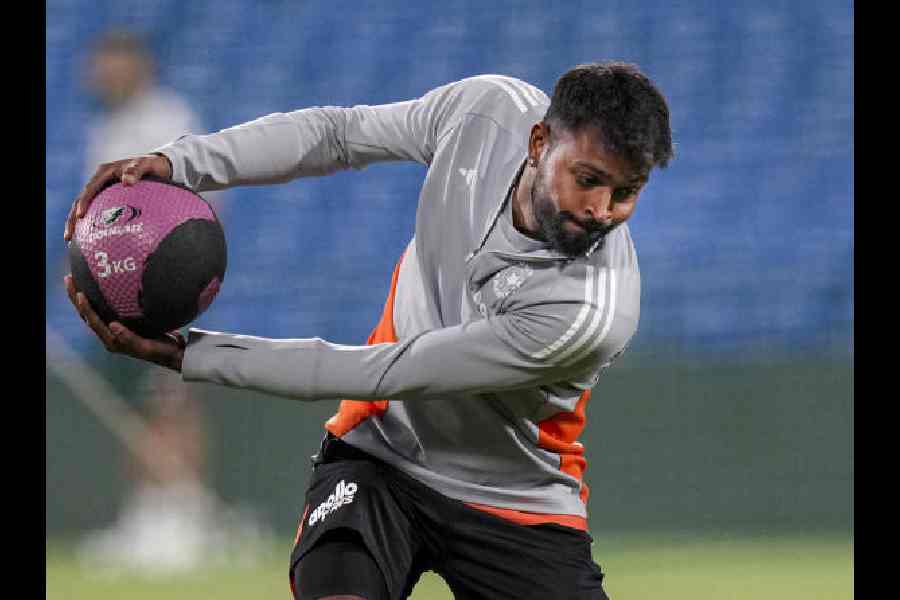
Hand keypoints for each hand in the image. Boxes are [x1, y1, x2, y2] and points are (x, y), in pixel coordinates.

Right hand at [64, 153, 172, 240]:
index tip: (80, 216)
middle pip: (81, 200)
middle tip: (69, 235)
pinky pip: (97, 211)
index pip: (90, 189)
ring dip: (78, 223)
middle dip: (73, 218)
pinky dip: (92, 223)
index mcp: (105, 172)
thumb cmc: (151, 165)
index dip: (83, 202)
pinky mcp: (108, 198)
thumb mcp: (145, 164)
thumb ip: (136, 171)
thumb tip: (127, 182)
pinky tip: (89, 238)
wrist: (158, 165)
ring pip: (86, 207)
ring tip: (71, 240)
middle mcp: (100, 180)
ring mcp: (103, 190)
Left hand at [65, 274, 185, 371]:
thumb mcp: (146, 347)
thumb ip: (129, 338)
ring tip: (77, 279)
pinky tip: (101, 285)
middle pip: (88, 315)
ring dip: (84, 296)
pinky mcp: (125, 323)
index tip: (79, 293)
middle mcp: (111, 335)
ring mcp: (117, 329)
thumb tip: (112, 325)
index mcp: (113, 341)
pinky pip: (106, 308)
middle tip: (69, 278)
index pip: (94, 322)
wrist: (174, 353)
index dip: (85, 308)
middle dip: (76, 298)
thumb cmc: (162, 351)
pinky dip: (99, 297)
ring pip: (95, 310)